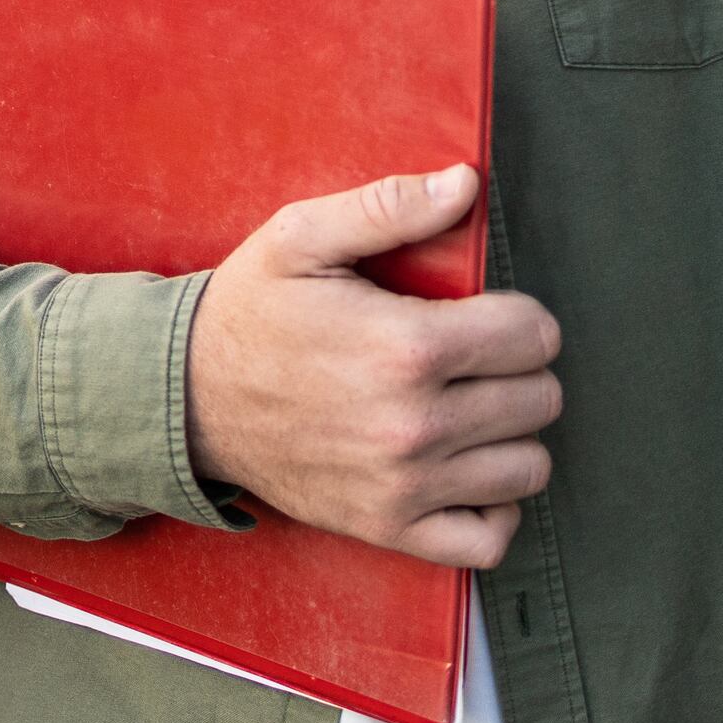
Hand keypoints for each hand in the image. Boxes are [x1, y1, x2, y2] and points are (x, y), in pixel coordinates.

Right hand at [181, 167, 555, 566]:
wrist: (183, 399)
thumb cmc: (247, 314)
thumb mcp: (298, 239)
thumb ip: (387, 207)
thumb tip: (464, 183)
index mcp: (405, 347)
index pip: (534, 335)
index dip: (516, 315)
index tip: (480, 315)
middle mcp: (414, 424)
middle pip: (539, 399)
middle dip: (514, 371)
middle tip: (468, 359)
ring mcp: (405, 484)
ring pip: (528, 466)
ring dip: (508, 436)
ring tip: (465, 409)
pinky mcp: (389, 527)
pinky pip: (489, 539)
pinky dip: (492, 508)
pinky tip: (465, 472)